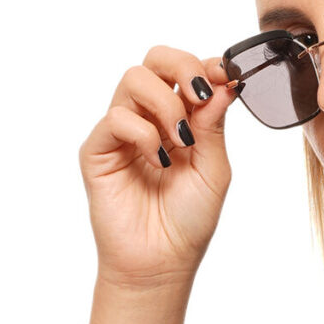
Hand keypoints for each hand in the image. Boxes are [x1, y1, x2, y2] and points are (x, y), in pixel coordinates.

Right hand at [80, 45, 235, 290]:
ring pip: (134, 79)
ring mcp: (123, 132)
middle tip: (199, 95)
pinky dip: (143, 133)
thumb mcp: (214, 169)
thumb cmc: (189, 219)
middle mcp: (150, 118)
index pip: (186, 72)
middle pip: (155, 61)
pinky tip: (158, 161)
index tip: (225, 76)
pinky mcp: (98, 150)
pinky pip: (116, 118)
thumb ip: (214, 125)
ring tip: (181, 141)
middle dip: (182, 66)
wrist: (162, 262)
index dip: (205, 66)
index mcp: (181, 119)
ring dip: (165, 103)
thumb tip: (223, 82)